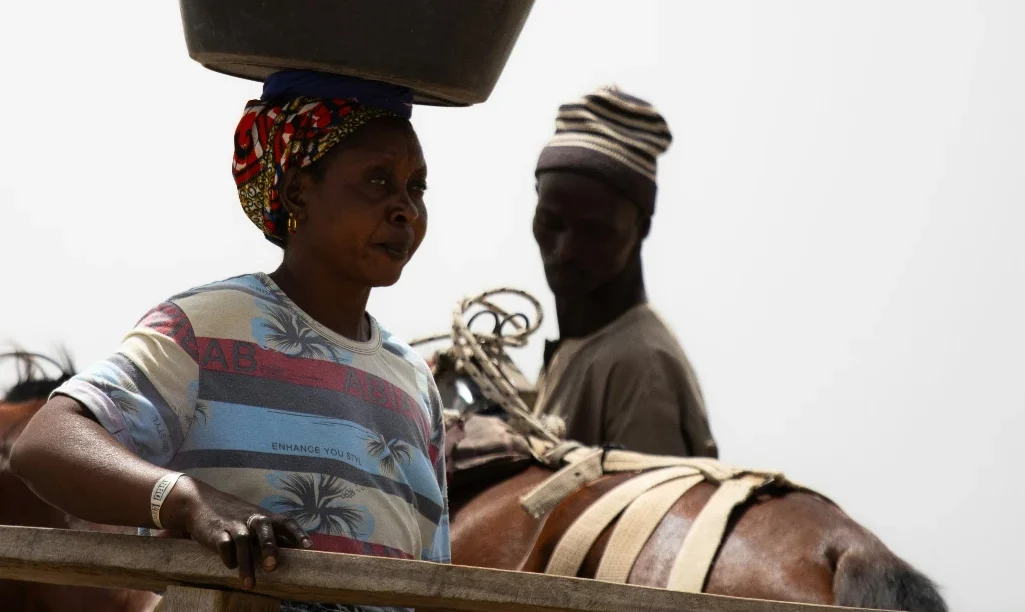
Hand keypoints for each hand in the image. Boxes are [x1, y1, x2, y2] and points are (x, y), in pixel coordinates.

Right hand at [162, 476, 311, 588]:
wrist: (201, 503)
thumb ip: (273, 535)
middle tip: (272, 566)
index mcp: (265, 517)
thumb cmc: (236, 517)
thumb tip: (296, 553)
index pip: (286, 522)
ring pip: (242, 541)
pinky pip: (223, 544)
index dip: (297, 533)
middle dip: (269, 547)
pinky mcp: (216, 531)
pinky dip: (227, 556)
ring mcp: (233, 524)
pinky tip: (230, 566)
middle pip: (264, 528)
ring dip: (246, 563)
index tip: (308, 547)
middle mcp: (251, 518)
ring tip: (250, 584)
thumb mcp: (255, 521)